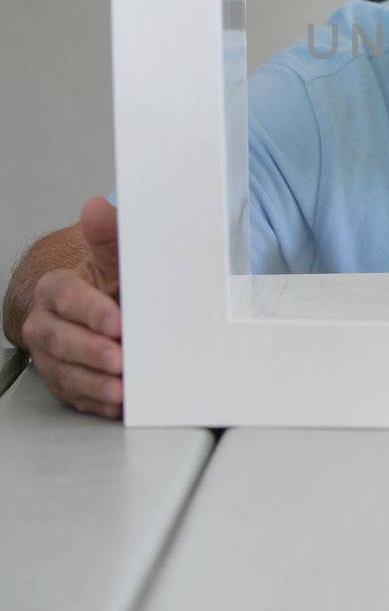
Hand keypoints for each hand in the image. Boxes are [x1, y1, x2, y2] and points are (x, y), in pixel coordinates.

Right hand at [22, 197, 122, 418]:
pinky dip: (97, 402)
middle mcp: (47, 325)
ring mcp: (52, 358)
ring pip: (66, 373)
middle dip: (92, 351)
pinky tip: (117, 402)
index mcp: (56, 290)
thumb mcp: (111, 258)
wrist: (95, 312)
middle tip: (119, 358)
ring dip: (94, 383)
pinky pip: (76, 397)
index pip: (67, 298)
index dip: (91, 311)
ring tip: (120, 387)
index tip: (117, 320)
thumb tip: (98, 207)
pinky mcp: (64, 384)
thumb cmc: (105, 285)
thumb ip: (108, 236)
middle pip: (62, 341)